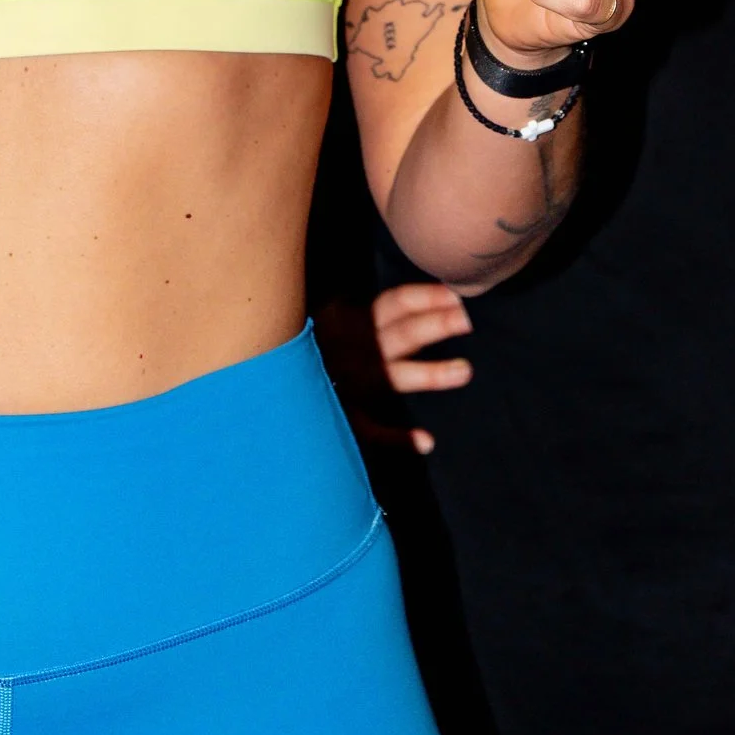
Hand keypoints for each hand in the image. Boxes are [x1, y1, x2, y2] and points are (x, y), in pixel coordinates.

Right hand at [314, 286, 472, 452]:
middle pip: (403, 333)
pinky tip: (426, 441)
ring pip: (394, 375)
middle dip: (435, 325)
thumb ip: (349, 304)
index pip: (396, 303)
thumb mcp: (325, 315)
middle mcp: (356, 349)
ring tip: (466, 371)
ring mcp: (350, 382)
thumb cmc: (303, 344)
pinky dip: (397, 436)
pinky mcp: (341, 414)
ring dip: (429, 373)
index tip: (457, 295)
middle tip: (469, 321)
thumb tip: (398, 293)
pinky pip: (371, 427)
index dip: (426, 297)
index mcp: (353, 321)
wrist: (264, 378)